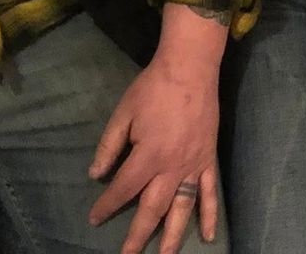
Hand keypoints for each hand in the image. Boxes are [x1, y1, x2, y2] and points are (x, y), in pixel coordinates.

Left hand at [88, 57, 221, 253]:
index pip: (124, 188)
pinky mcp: (208, 160)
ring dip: (173, 237)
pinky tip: (208, 235)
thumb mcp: (123, 113)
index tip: (95, 218)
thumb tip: (96, 174)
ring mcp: (194, 166)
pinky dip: (210, 215)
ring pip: (182, 209)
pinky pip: (210, 193)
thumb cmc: (153, 88)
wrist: (190, 69)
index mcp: (148, 155)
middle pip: (153, 209)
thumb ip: (109, 146)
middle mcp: (172, 168)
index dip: (107, 205)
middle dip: (138, 235)